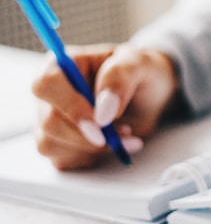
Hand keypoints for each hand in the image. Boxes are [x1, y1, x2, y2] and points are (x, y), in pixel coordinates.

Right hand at [32, 43, 179, 169]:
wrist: (150, 96)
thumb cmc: (141, 73)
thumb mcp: (139, 64)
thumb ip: (119, 79)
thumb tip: (102, 113)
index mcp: (62, 64)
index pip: (46, 85)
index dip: (71, 107)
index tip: (101, 122)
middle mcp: (51, 92)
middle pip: (49, 121)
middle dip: (89, 135)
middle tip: (125, 131)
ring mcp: (50, 119)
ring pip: (51, 144)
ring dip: (93, 148)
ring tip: (124, 134)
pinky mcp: (58, 143)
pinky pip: (62, 159)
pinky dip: (92, 157)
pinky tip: (112, 145)